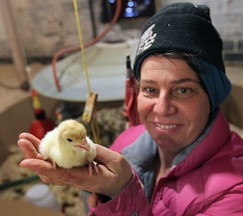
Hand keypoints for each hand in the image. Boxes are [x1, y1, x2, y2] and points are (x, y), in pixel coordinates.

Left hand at [17, 133, 132, 197]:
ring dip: (36, 153)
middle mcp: (75, 179)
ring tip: (26, 138)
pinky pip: (55, 164)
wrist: (120, 185)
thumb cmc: (119, 174)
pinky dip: (45, 154)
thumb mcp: (115, 161)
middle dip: (33, 155)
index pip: (60, 174)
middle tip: (23, 139)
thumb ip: (99, 153)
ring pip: (49, 167)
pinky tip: (40, 144)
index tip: (26, 162)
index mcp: (86, 178)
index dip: (42, 167)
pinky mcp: (73, 170)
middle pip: (48, 171)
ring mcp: (72, 175)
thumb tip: (82, 144)